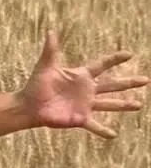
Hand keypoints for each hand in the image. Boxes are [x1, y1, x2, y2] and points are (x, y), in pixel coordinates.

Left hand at [15, 30, 146, 137]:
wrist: (28, 106)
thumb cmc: (36, 85)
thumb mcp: (45, 66)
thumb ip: (50, 50)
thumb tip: (50, 31)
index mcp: (81, 76)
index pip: (102, 65)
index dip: (114, 59)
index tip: (129, 54)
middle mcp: (87, 90)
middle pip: (113, 84)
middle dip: (129, 82)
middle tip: (146, 80)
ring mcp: (85, 105)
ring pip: (109, 104)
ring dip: (124, 105)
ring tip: (139, 105)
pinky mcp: (79, 118)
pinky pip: (94, 125)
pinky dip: (103, 131)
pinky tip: (113, 135)